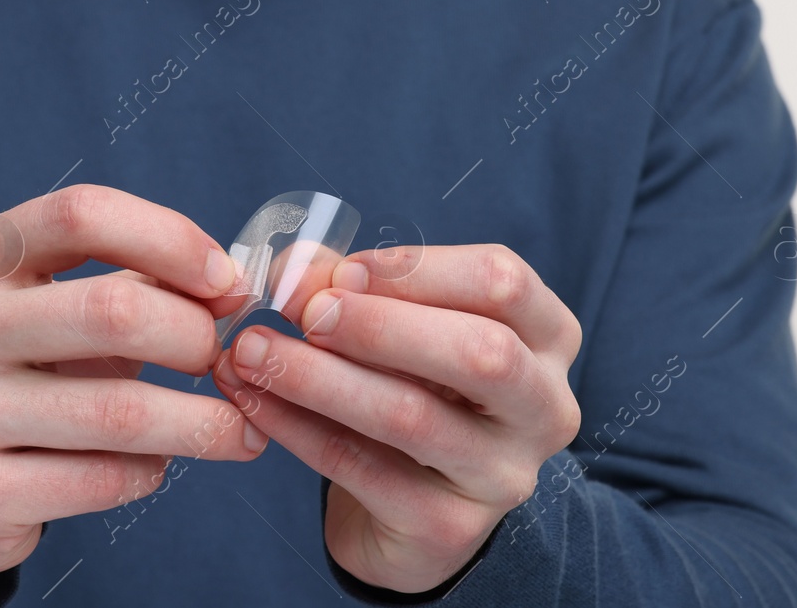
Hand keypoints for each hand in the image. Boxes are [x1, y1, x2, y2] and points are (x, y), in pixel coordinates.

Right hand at [0, 185, 265, 585]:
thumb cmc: (21, 374)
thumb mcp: (56, 306)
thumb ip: (137, 281)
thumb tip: (230, 287)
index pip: (82, 214)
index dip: (171, 238)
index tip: (227, 282)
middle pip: (113, 309)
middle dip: (194, 337)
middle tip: (226, 363)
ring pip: (119, 410)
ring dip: (200, 422)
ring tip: (234, 428)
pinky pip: (101, 478)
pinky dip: (149, 472)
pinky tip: (154, 465)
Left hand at [210, 243, 581, 593]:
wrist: (413, 509)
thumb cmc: (413, 387)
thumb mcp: (398, 326)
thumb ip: (351, 287)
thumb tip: (294, 270)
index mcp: (545, 337)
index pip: (502, 282)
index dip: (415, 269)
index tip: (341, 271)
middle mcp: (543, 407)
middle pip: (480, 352)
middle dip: (379, 324)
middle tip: (303, 312)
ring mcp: (502, 474)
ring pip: (411, 415)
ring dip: (318, 376)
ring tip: (250, 350)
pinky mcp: (447, 527)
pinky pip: (359, 467)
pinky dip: (295, 426)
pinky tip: (252, 399)